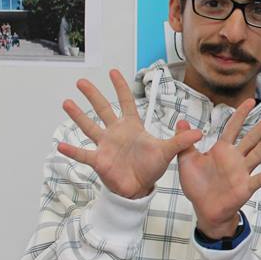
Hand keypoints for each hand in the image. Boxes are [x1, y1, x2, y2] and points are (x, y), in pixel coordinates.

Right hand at [58, 69, 202, 199]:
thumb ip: (181, 141)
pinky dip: (72, 151)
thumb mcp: (167, 152)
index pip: (126, 102)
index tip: (113, 72)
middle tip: (81, 81)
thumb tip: (199, 132)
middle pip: (103, 109)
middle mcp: (116, 133)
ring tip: (67, 102)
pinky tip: (60, 144)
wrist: (140, 188)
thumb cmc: (151, 167)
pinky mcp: (99, 160)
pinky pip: (83, 154)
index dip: (121, 87)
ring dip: (78, 116)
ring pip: (90, 127)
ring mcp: (106, 146)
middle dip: (93, 95)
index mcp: (132, 127)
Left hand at [177, 99, 260, 239]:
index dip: (241, 114)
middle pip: (251, 138)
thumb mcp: (186, 160)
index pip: (233, 127)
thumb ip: (185, 141)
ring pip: (258, 154)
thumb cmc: (197, 185)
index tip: (251, 101)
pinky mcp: (245, 187)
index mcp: (222, 150)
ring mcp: (242, 172)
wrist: (204, 209)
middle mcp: (235, 158)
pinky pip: (260, 178)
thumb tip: (181, 121)